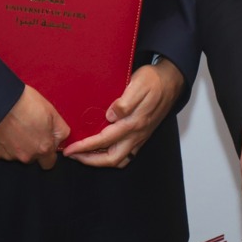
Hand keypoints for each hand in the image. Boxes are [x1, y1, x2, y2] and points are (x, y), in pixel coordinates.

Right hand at [0, 84, 68, 169]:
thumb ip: (59, 130)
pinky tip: (2, 129)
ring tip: (13, 125)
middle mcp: (27, 156)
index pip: (50, 162)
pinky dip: (2, 143)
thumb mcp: (51, 111)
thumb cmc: (25, 102)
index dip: (48, 150)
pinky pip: (1, 151)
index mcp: (43, 148)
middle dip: (32, 147)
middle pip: (33, 157)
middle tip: (27, 128)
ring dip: (17, 144)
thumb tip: (61, 139)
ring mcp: (9, 156)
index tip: (44, 138)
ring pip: (17, 154)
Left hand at [63, 58, 183, 166]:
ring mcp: (140, 137)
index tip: (70, 149)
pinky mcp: (142, 135)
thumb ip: (125, 101)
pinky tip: (103, 150)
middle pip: (112, 159)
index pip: (104, 140)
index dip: (85, 146)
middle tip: (73, 155)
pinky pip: (126, 155)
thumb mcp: (139, 84)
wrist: (171, 81)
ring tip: (84, 155)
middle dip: (90, 160)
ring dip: (100, 161)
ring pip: (119, 160)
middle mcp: (137, 133)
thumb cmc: (153, 80)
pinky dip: (112, 157)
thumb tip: (111, 115)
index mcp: (134, 122)